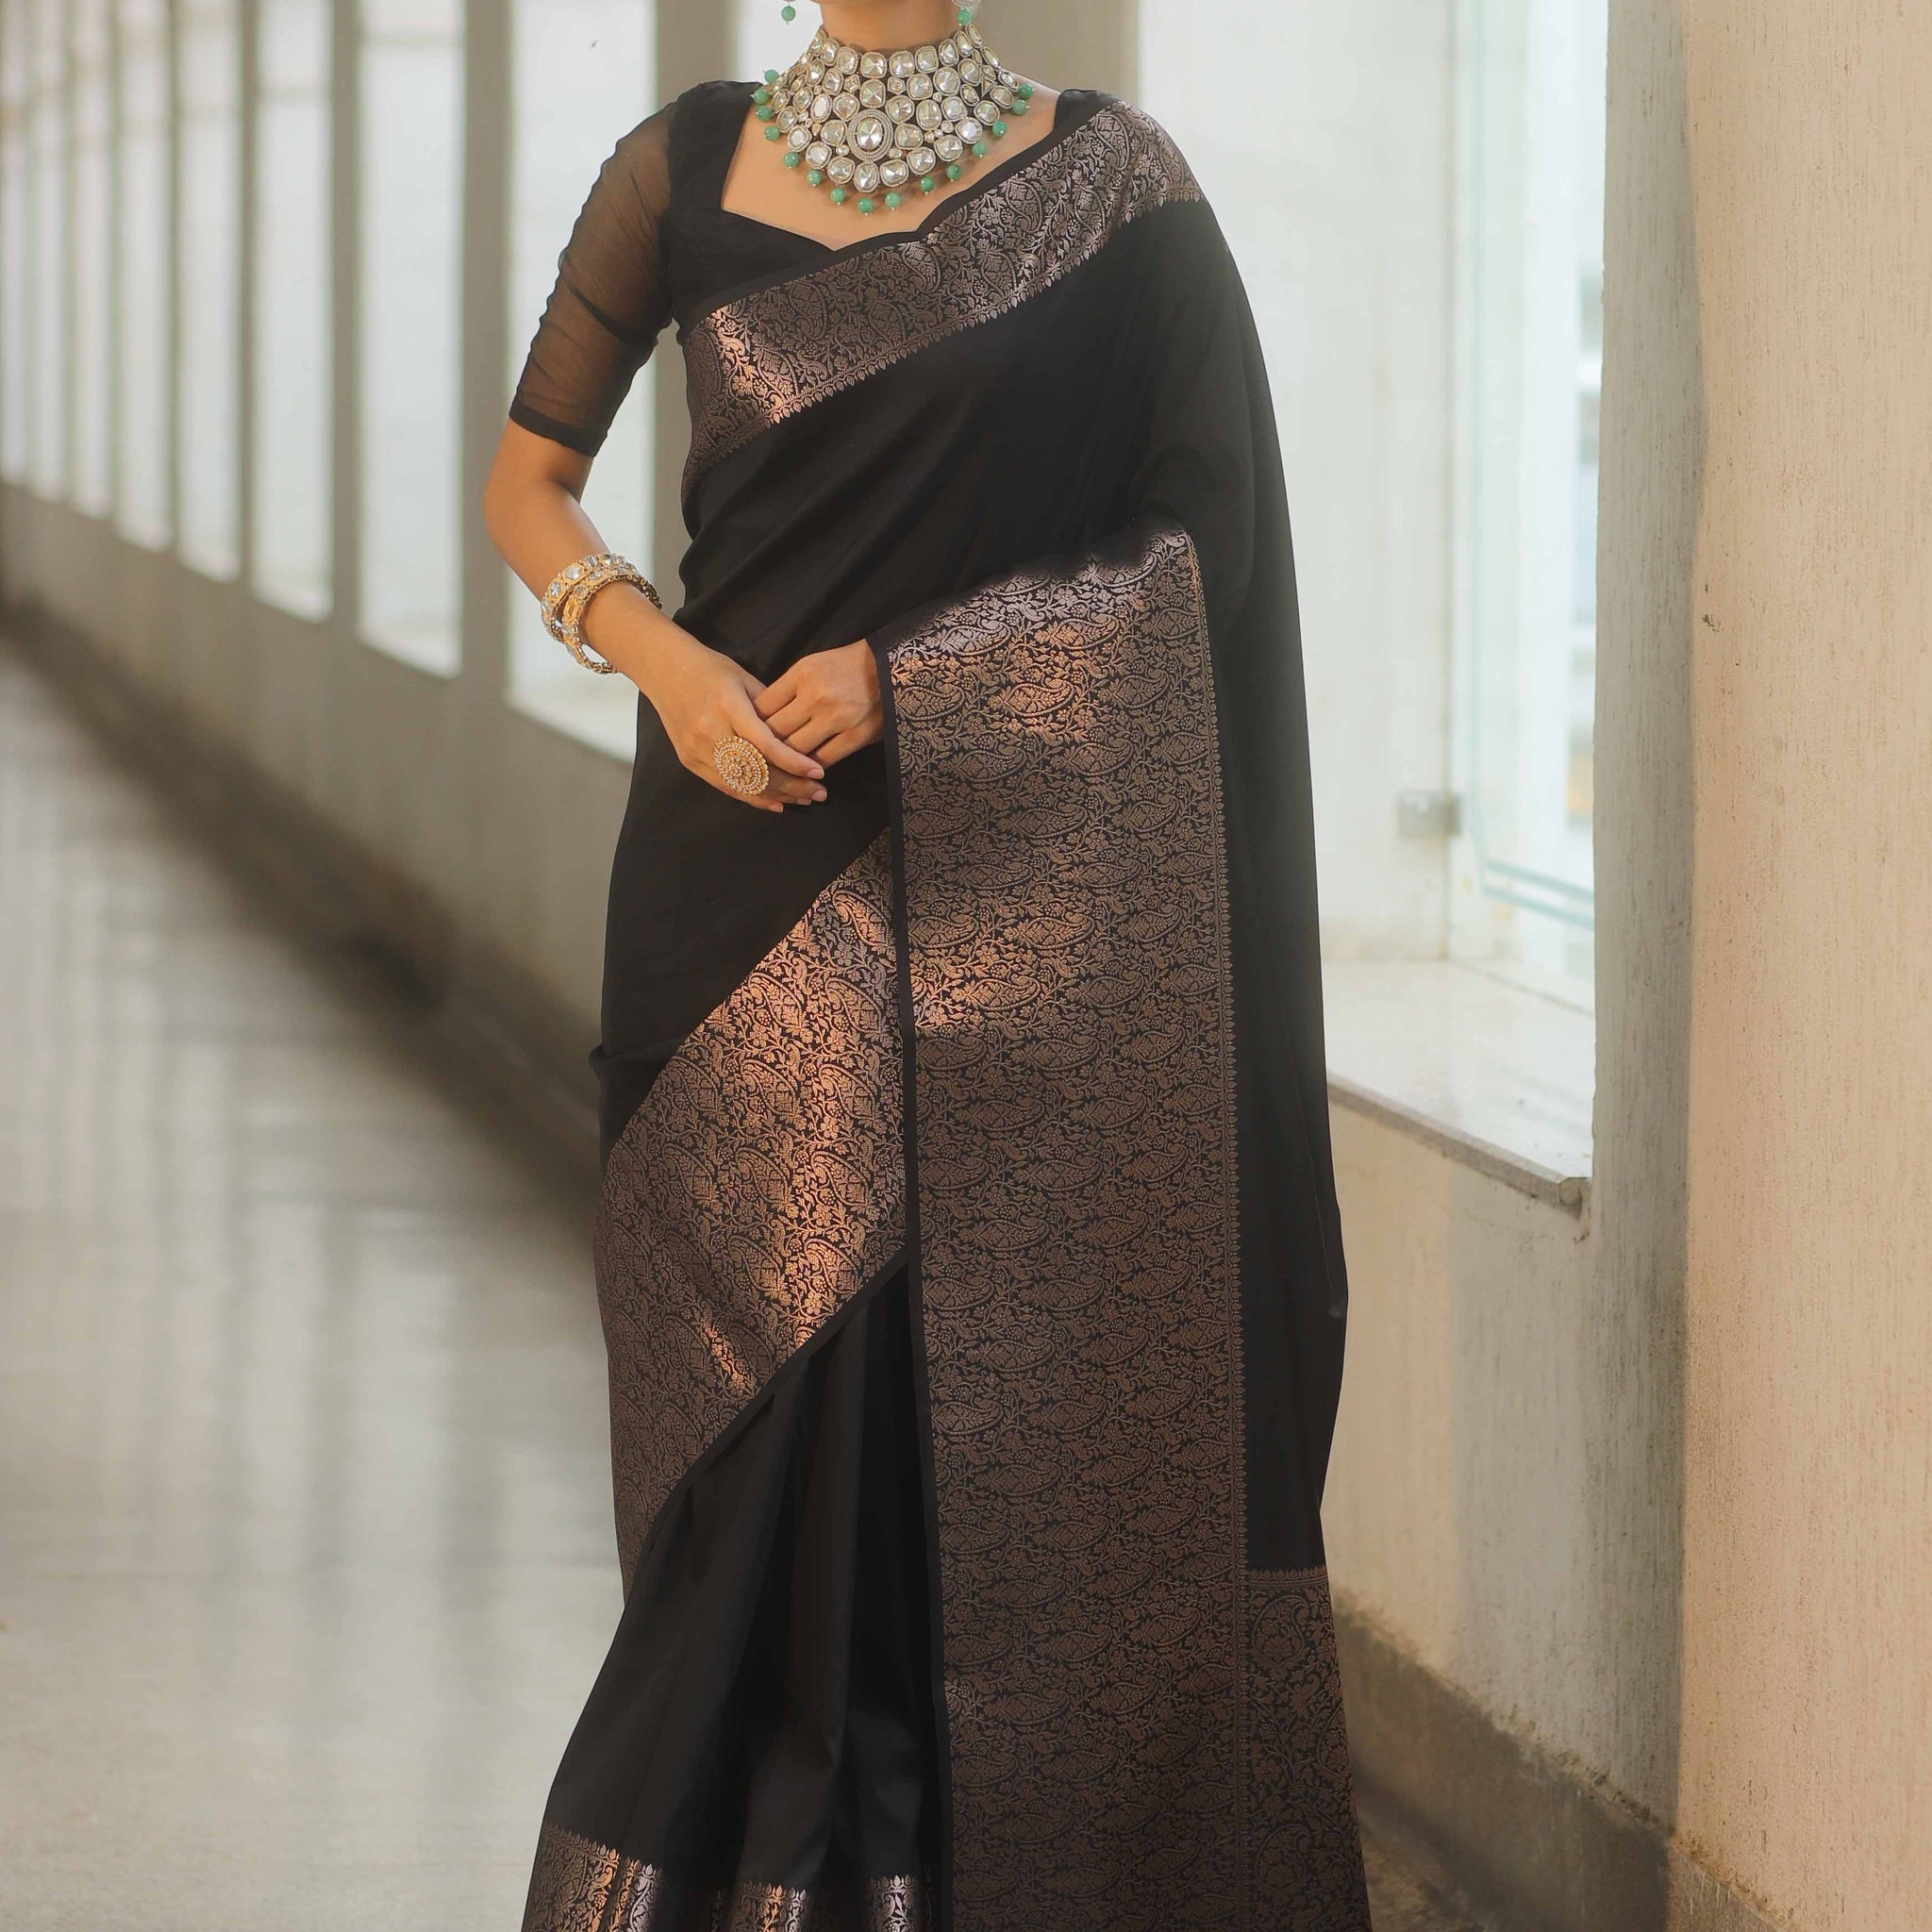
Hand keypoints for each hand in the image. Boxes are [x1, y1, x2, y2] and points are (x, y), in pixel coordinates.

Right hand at [635, 628, 827, 812]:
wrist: (665, 670)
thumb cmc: (711, 669)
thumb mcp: (744, 678)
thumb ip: (771, 708)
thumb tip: (801, 734)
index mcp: (728, 705)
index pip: (765, 743)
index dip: (793, 762)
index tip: (818, 771)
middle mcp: (710, 730)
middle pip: (756, 769)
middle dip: (792, 785)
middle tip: (819, 792)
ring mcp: (697, 749)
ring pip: (742, 784)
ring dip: (776, 795)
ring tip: (804, 799)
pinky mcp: (690, 761)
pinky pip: (726, 786)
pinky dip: (753, 797)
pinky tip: (776, 803)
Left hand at [755, 641, 883, 767]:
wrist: (890, 666)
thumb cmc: (846, 666)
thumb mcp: (812, 666)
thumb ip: (787, 689)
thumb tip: (761, 717)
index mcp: (801, 675)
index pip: (763, 707)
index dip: (751, 725)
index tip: (748, 736)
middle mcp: (815, 696)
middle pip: (774, 732)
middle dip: (763, 747)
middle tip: (756, 758)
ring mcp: (836, 718)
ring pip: (795, 751)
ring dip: (786, 762)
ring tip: (779, 767)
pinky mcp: (856, 736)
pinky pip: (823, 760)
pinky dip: (810, 768)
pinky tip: (805, 769)